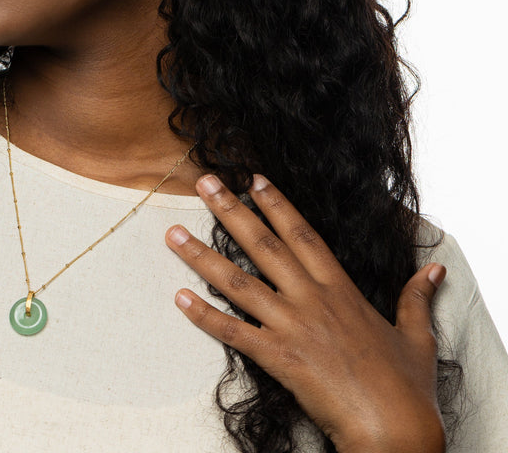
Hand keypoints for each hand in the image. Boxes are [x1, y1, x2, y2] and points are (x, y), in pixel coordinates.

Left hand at [166, 174, 445, 452]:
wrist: (395, 430)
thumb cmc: (406, 386)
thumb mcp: (416, 335)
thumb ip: (416, 298)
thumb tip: (433, 272)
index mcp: (339, 288)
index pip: (302, 234)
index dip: (276, 204)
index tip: (253, 179)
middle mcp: (310, 299)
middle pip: (262, 244)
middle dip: (230, 210)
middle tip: (203, 183)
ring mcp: (291, 326)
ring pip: (238, 283)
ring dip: (202, 257)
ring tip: (173, 235)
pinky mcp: (278, 357)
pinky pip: (234, 333)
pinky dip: (205, 317)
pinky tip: (180, 299)